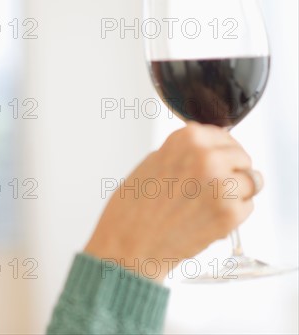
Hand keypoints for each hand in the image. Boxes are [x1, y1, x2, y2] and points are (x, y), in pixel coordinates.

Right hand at [84, 122, 261, 281]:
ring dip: (236, 192)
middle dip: (231, 170)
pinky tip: (209, 218)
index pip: (222, 135)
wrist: (129, 245)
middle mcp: (208, 158)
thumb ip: (182, 153)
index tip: (215, 160)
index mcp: (186, 140)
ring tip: (210, 204)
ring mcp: (222, 186)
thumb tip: (206, 152)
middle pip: (241, 156)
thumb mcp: (152, 164)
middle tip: (213, 186)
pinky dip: (233, 214)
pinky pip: (247, 207)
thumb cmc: (133, 210)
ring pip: (251, 182)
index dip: (219, 150)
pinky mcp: (230, 214)